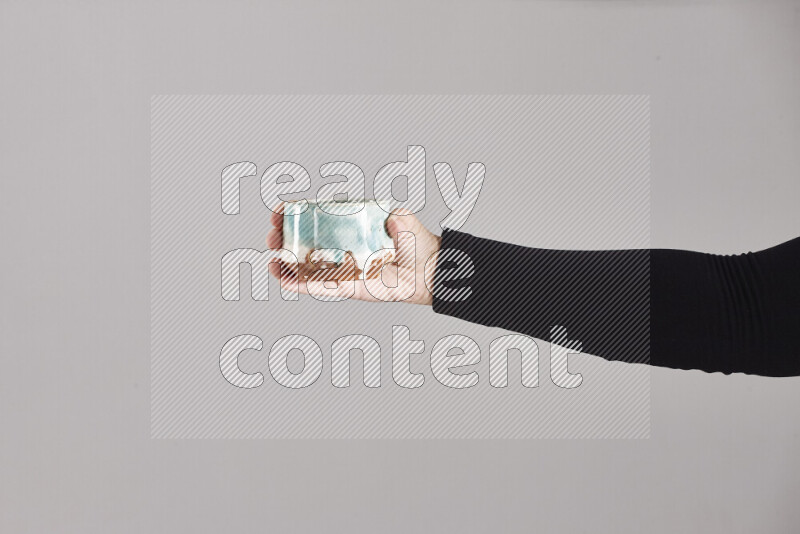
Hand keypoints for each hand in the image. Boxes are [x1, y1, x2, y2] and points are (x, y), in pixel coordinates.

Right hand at [267, 205, 441, 304]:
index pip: (315, 216)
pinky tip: (286, 282)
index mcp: (348, 224)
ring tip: (272, 264)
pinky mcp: (347, 287)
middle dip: (284, 239)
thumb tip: (393, 217)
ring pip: (307, 267)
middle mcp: (340, 246)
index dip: (294, 214)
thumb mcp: (405, 221)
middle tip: (273, 239)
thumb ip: (398, 217)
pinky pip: (322, 287)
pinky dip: (303, 285)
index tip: (279, 212)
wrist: (428, 270)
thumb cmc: (414, 241)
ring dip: (286, 266)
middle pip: (304, 242)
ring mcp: (341, 267)